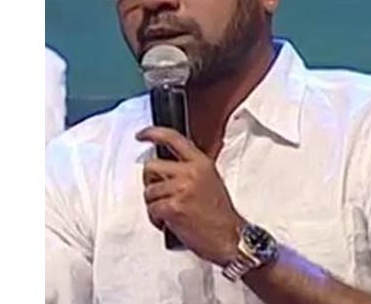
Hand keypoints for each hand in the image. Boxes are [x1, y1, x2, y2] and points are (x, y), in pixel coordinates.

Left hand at [137, 126, 244, 265]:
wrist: (230, 237)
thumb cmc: (220, 215)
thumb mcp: (210, 181)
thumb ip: (190, 170)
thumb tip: (167, 169)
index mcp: (201, 163)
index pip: (173, 139)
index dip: (153, 134)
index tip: (141, 135)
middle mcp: (191, 172)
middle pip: (151, 166)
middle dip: (150, 182)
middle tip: (160, 194)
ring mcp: (181, 189)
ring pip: (149, 192)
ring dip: (155, 205)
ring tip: (171, 213)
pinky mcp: (173, 207)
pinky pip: (152, 209)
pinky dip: (157, 219)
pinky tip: (170, 223)